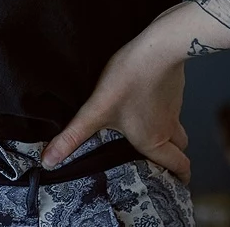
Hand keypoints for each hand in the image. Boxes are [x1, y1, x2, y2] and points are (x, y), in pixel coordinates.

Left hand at [40, 31, 190, 182]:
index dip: (181, 176)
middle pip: (180, 149)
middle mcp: (168, 127)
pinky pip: (172, 107)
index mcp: (153, 140)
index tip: (177, 183)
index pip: (179, 165)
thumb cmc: (129, 81)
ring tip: (149, 133)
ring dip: (168, 134)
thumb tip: (48, 162)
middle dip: (174, 157)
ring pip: (177, 127)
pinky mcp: (173, 88)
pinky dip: (163, 111)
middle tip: (161, 160)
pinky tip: (145, 102)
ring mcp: (174, 106)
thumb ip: (73, 136)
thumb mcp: (96, 111)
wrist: (157, 47)